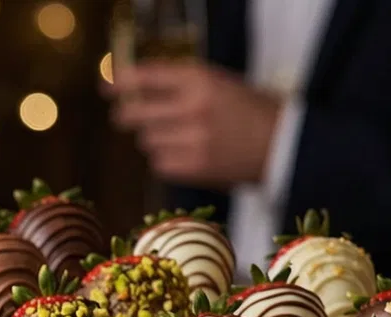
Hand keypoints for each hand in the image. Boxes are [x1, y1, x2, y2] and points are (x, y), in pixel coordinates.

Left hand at [106, 62, 281, 187]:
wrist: (282, 143)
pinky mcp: (194, 166)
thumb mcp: (219, 83)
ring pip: (147, 140)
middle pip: (135, 113)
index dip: (123, 81)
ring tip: (178, 136)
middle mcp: (193, 107)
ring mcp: (192, 139)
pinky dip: (166, 160)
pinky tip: (186, 154)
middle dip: (125, 115)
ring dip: (154, 139)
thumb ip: (181, 84)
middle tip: (122, 116)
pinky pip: (160, 163)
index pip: (147, 76)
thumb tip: (135, 88)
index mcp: (201, 79)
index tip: (108, 86)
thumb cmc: (248, 110)